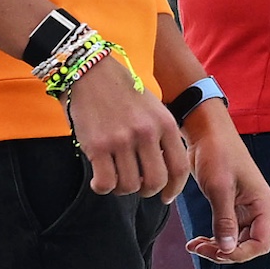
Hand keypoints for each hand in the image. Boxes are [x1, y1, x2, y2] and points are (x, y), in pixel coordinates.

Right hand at [63, 59, 189, 199]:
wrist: (90, 72)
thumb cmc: (122, 92)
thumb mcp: (154, 108)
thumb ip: (162, 136)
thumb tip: (165, 173)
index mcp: (165, 123)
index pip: (179, 168)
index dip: (174, 189)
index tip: (166, 196)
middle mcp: (146, 132)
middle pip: (155, 182)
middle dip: (147, 191)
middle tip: (138, 186)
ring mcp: (122, 140)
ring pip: (129, 186)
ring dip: (122, 188)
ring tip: (116, 175)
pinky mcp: (98, 146)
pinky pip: (105, 184)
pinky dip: (102, 187)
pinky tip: (99, 179)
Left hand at [182, 106, 269, 264]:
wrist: (206, 132)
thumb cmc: (217, 152)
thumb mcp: (219, 187)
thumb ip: (225, 220)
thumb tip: (228, 249)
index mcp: (262, 203)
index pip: (261, 243)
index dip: (241, 253)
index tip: (218, 251)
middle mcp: (257, 208)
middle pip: (248, 245)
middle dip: (225, 251)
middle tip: (200, 247)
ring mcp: (244, 208)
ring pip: (235, 241)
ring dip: (216, 247)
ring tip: (195, 244)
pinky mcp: (231, 206)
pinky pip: (226, 231)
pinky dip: (212, 239)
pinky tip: (197, 239)